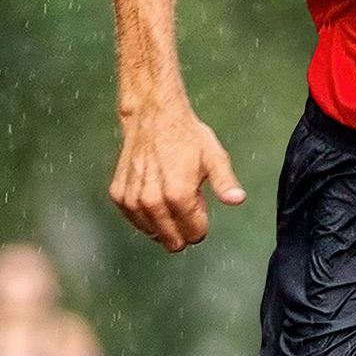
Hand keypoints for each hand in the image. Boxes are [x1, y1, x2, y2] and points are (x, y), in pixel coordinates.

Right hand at [110, 103, 246, 252]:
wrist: (152, 115)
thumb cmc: (184, 135)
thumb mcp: (214, 157)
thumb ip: (225, 183)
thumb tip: (236, 199)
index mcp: (178, 195)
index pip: (194, 234)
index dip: (200, 223)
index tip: (199, 203)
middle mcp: (152, 200)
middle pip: (172, 240)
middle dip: (182, 226)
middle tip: (184, 199)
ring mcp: (133, 199)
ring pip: (153, 233)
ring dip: (163, 221)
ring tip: (168, 194)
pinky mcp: (119, 195)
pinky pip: (134, 220)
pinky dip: (145, 216)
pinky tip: (153, 200)